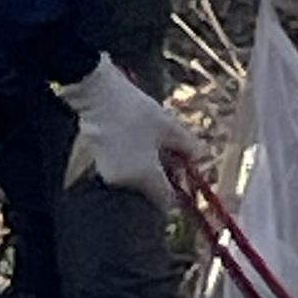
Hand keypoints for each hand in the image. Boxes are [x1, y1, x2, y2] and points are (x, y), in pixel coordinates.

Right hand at [58, 58, 201, 203]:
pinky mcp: (99, 165)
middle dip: (162, 178)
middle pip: (150, 191)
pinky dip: (131, 164)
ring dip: (146, 170)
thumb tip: (198, 156)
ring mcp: (110, 175)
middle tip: (170, 158)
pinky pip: (123, 172)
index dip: (177, 191)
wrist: (99, 98)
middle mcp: (126, 183)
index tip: (182, 176)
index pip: (165, 199)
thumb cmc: (136, 112)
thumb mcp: (168, 126)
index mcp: (145, 176)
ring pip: (135, 181)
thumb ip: (186, 145)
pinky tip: (136, 143)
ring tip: (152, 146)